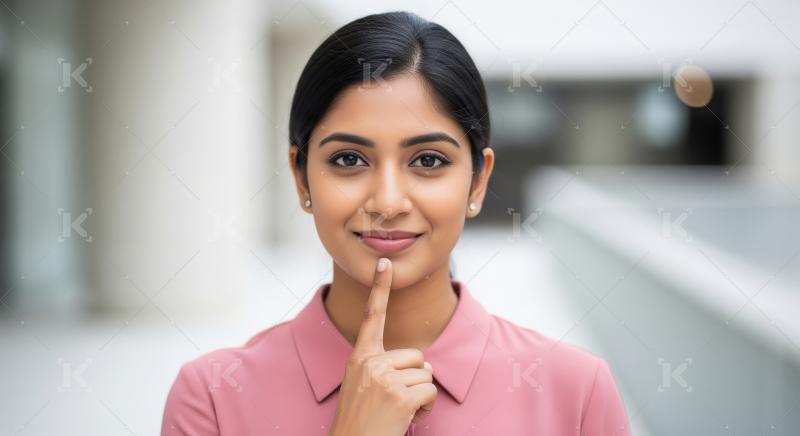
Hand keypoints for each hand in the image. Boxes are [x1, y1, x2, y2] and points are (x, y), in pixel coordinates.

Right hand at [328, 257, 436, 435]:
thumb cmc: (361, 424)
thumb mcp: (362, 388)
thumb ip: (385, 369)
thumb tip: (424, 363)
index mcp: (359, 358)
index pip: (372, 316)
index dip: (380, 288)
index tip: (385, 263)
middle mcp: (369, 363)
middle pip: (416, 355)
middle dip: (415, 379)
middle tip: (395, 402)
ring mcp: (384, 378)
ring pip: (426, 374)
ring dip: (420, 396)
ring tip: (398, 412)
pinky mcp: (399, 395)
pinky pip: (430, 391)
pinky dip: (426, 407)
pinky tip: (407, 418)